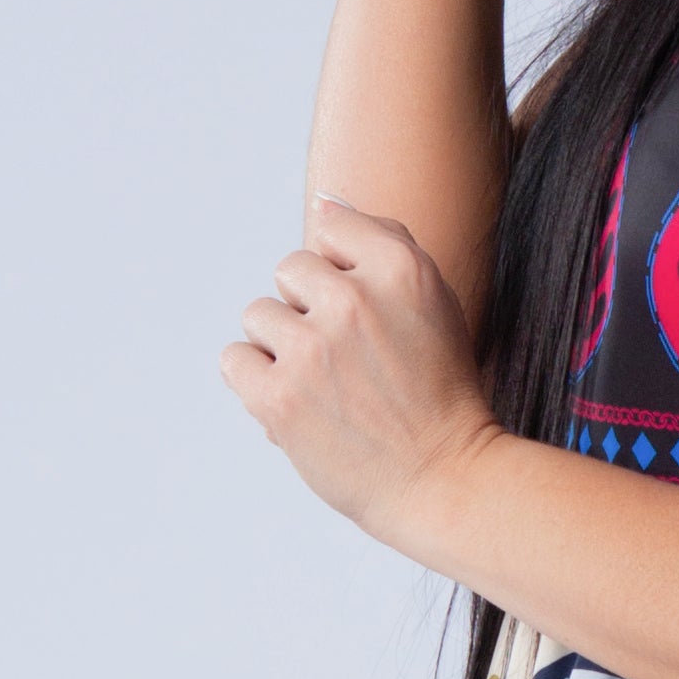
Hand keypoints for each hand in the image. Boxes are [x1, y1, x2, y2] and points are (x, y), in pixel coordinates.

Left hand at [221, 201, 498, 554]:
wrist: (443, 479)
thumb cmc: (439, 389)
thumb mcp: (436, 301)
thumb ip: (384, 244)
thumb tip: (323, 200)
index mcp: (401, 268)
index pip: (330, 225)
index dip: (342, 268)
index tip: (368, 312)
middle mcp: (355, 300)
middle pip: (289, 269)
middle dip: (310, 308)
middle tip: (349, 357)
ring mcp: (313, 349)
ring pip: (259, 314)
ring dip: (282, 346)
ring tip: (325, 384)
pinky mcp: (278, 398)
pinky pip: (234, 359)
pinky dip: (256, 381)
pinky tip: (296, 400)